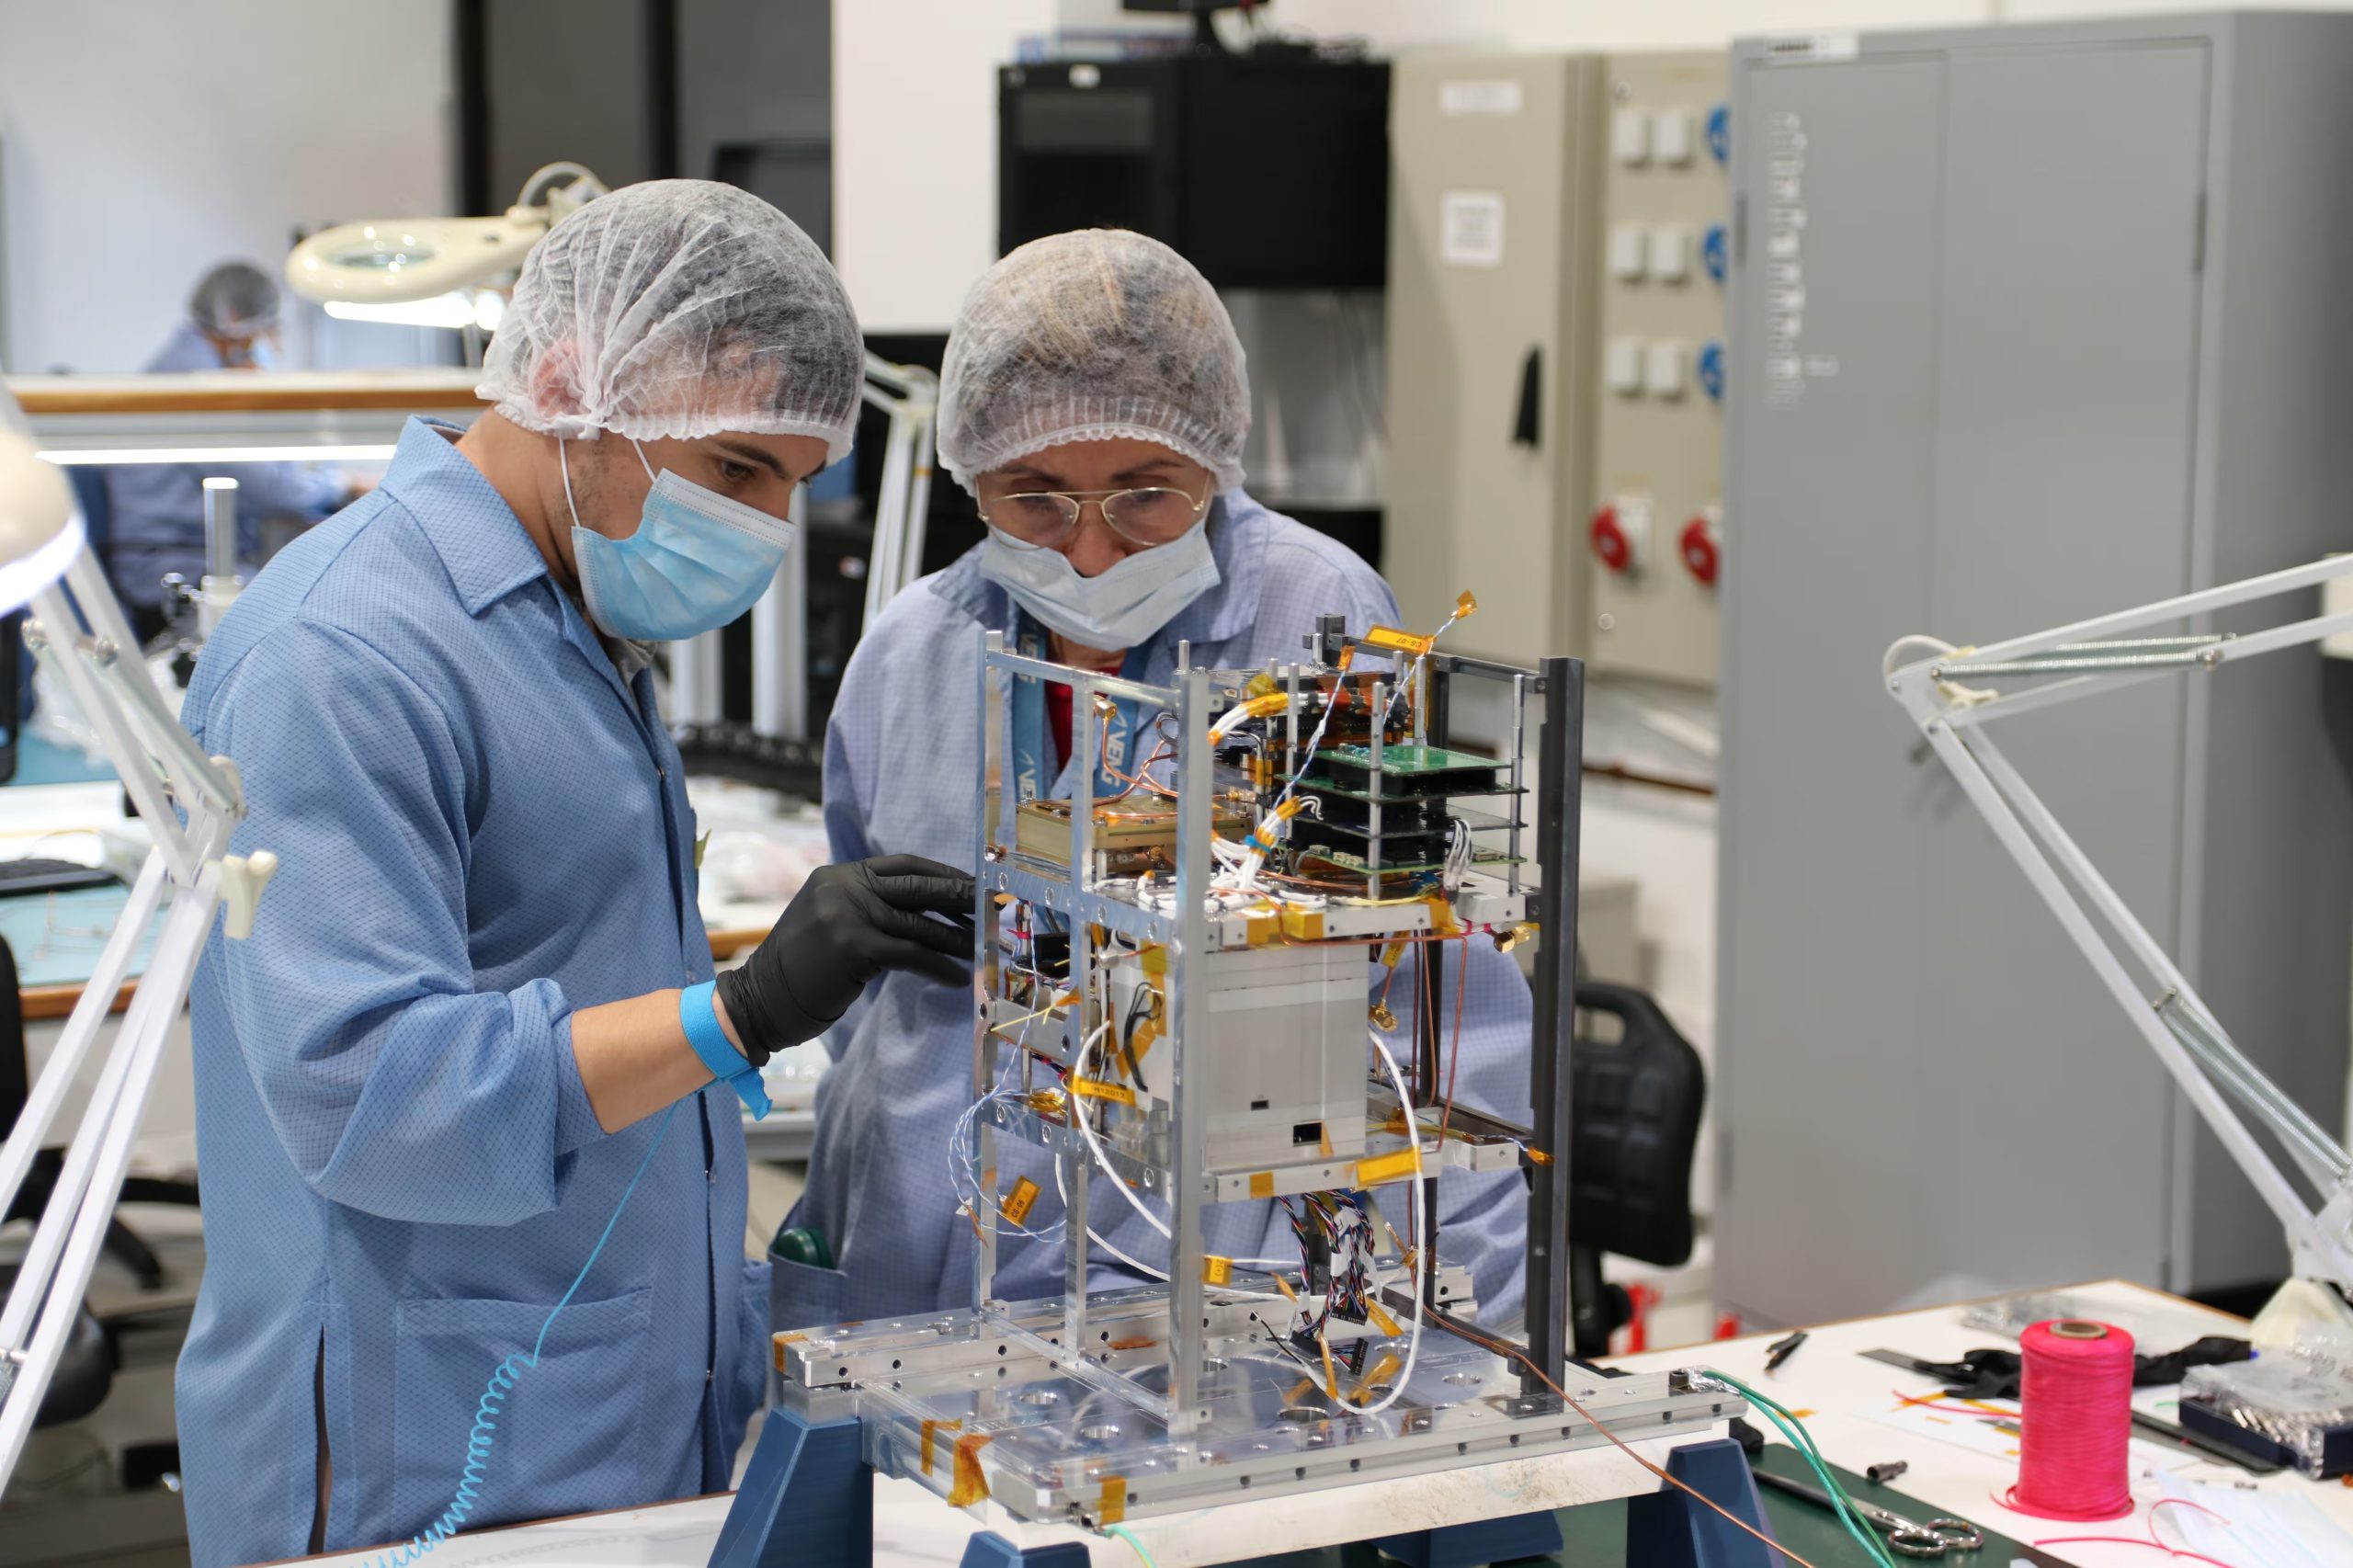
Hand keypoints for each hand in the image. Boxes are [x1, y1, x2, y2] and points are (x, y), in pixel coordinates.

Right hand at [714, 854, 973, 1059]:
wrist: (760, 1000)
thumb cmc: (801, 970)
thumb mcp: (829, 921)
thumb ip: (865, 907)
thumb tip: (923, 912)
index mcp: (838, 875)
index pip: (902, 864)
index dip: (941, 874)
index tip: (971, 884)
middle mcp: (843, 887)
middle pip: (916, 887)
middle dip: (959, 898)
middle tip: (991, 908)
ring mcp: (847, 914)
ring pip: (918, 924)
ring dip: (956, 938)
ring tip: (982, 948)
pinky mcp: (854, 945)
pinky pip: (910, 954)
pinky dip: (938, 966)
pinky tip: (956, 977)